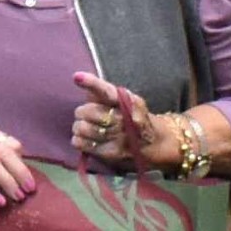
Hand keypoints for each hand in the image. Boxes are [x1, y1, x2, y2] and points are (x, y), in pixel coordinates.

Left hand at [72, 68, 193, 177]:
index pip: (106, 91)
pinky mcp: (111, 153)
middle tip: (85, 115)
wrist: (153, 141)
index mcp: (127, 100)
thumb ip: (104, 91)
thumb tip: (80, 80)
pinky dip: (78, 140)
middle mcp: (124, 118)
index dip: (91, 83)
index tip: (77, 77)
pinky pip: (83, 144)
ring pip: (83, 128)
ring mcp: (118, 137)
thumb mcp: (125, 99)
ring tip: (85, 127)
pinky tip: (84, 138)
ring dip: (79, 126)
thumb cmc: (132, 116)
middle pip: (88, 111)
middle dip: (82, 112)